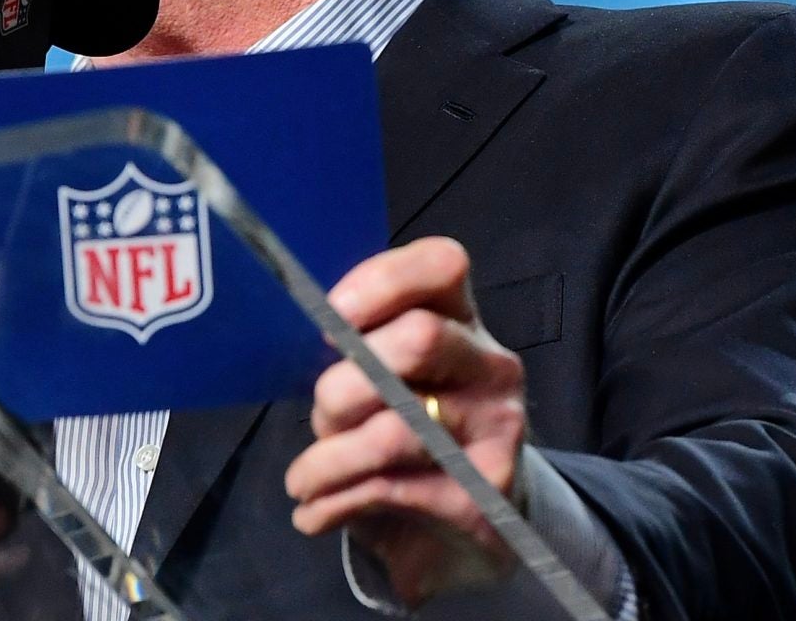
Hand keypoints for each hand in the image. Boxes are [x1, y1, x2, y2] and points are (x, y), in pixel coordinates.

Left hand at [284, 237, 526, 605]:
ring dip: (326, 461)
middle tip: (321, 417)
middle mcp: (492, 365)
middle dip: (343, 386)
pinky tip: (314, 512)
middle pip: (418, 340)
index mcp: (462, 319)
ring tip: (301, 482)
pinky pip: (388, 488)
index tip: (330, 319)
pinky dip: (334, 503)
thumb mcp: (384, 383)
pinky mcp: (485, 493)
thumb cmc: (407, 436)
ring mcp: (498, 428)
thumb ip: (356, 353)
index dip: (381, 282)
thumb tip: (297, 342)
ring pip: (393, 430)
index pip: (441, 265)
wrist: (463, 531)